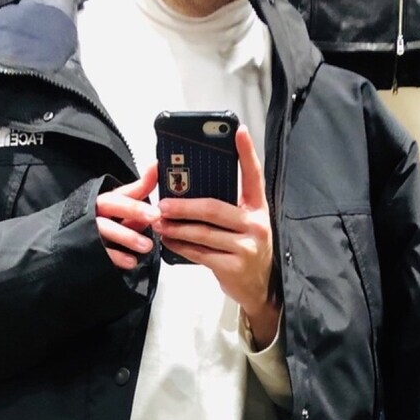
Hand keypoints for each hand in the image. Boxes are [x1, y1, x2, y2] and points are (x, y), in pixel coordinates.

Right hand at [96, 163, 159, 270]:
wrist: (77, 243)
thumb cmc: (105, 222)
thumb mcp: (123, 205)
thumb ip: (140, 188)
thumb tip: (156, 166)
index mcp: (107, 200)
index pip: (123, 192)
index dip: (140, 188)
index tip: (156, 192)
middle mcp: (97, 211)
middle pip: (112, 205)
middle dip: (134, 210)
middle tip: (155, 216)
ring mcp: (90, 230)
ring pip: (106, 228)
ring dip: (128, 236)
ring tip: (147, 246)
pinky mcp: (88, 249)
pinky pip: (101, 252)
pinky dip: (117, 257)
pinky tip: (131, 262)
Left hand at [152, 126, 280, 346]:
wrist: (260, 288)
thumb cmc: (247, 250)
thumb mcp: (246, 225)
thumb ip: (229, 208)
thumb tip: (191, 191)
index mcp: (259, 208)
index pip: (254, 175)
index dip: (246, 153)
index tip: (238, 131)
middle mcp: (255, 225)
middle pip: (214, 208)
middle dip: (184, 206)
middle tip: (162, 203)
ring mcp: (245, 247)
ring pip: (203, 232)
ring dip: (177, 227)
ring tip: (159, 222)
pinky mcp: (232, 267)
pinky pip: (200, 253)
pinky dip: (181, 246)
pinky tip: (169, 241)